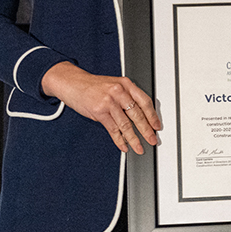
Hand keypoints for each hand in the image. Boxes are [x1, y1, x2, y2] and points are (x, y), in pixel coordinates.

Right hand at [41, 61, 160, 153]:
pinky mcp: (99, 112)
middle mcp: (119, 92)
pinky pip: (113, 129)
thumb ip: (128, 97)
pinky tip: (124, 146)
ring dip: (134, 139)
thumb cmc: (94, 86)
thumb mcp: (115, 85)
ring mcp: (109, 102)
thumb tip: (142, 115)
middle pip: (137, 114)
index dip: (152, 116)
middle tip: (152, 140)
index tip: (157, 126)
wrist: (73, 83)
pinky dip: (119, 140)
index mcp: (126, 84)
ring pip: (125, 124)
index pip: (145, 101)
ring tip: (139, 148)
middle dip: (146, 130)